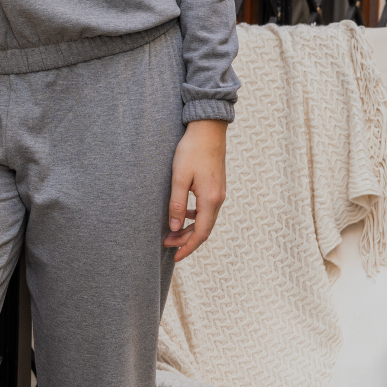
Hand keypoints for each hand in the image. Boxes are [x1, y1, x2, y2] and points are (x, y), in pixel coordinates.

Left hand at [164, 118, 227, 261]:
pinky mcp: (216, 186)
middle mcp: (218, 199)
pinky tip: (182, 213)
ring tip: (171, 231)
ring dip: (189, 229)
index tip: (175, 257)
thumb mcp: (179, 177)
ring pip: (205, 220)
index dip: (187, 247)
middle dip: (185, 240)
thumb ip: (177, 204)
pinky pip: (207, 209)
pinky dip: (194, 217)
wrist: (208, 129)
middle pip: (204, 229)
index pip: (200, 233)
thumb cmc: (192, 150)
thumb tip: (174, 227)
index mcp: (210, 200)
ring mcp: (219, 192)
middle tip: (166, 244)